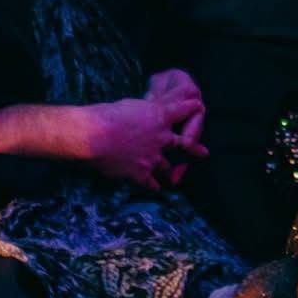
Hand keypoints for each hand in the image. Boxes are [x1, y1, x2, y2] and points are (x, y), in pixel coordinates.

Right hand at [80, 74, 207, 189]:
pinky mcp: (140, 174)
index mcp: (159, 116)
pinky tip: (158, 192)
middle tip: (203, 152)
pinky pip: (152, 184)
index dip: (191, 108)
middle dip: (193, 149)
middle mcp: (161, 137)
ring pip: (168, 167)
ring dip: (171, 172)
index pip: (182, 110)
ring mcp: (152, 158)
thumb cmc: (106, 114)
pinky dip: (155, 188)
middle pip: (183, 144)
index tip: (198, 106)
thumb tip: (144, 114)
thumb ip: (144, 111)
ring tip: (175, 177)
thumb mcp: (131, 105)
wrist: (93, 135)